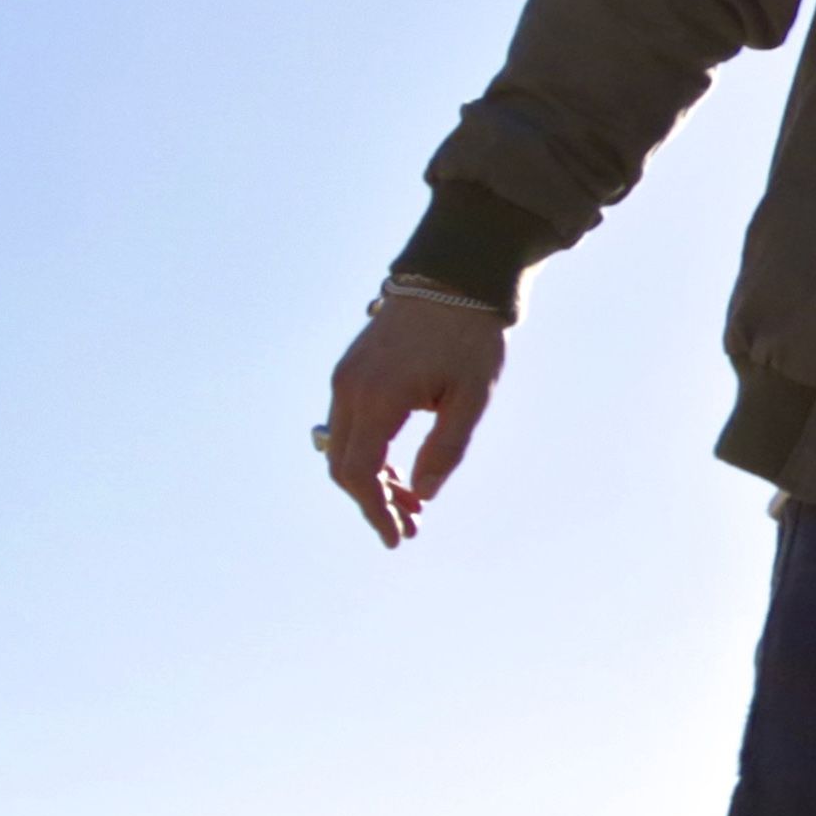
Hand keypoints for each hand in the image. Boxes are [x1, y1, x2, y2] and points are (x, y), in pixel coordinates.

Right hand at [317, 290, 506, 546]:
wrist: (455, 278)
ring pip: (343, 446)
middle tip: (412, 525)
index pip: (359, 472)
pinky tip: (399, 468)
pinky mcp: (352, 369)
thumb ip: (446, 449)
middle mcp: (349, 388)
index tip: (398, 537)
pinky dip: (368, 452)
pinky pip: (348, 424)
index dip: (375, 511)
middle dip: (374, 501)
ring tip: (411, 501)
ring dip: (371, 479)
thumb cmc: (470, 337)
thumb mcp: (472, 397)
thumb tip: (422, 495)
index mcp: (377, 398)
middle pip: (343, 465)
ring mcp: (346, 376)